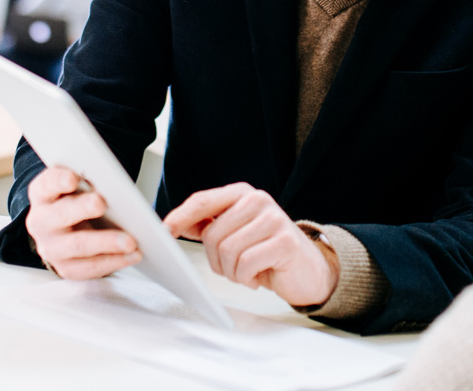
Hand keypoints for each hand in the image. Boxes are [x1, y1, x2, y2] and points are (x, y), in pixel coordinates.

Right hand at [26, 167, 141, 279]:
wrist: (67, 231)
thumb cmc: (76, 203)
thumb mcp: (78, 187)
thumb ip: (89, 182)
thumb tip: (112, 185)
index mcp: (43, 195)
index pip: (46, 185)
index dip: (58, 181)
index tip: (72, 178)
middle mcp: (41, 222)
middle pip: (61, 215)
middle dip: (82, 208)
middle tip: (101, 203)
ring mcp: (51, 248)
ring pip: (77, 245)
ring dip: (106, 242)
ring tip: (130, 241)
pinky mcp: (66, 268)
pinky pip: (89, 267)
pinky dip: (113, 261)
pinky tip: (132, 255)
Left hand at [163, 182, 337, 306]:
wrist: (307, 271)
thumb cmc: (267, 252)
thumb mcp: (235, 234)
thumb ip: (209, 224)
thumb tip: (174, 224)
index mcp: (243, 194)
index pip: (203, 201)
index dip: (181, 216)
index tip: (165, 231)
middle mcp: (258, 200)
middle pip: (212, 234)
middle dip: (216, 260)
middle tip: (233, 268)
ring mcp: (274, 219)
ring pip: (228, 251)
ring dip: (232, 272)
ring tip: (247, 272)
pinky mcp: (285, 242)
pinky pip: (246, 265)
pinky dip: (246, 278)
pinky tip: (259, 277)